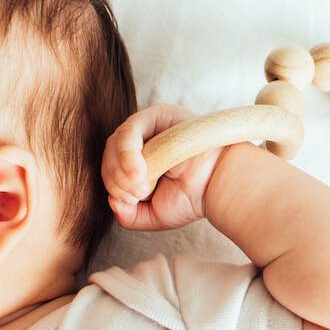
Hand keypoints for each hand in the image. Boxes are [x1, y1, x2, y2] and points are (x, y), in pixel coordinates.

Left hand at [101, 103, 226, 230]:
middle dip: (116, 179)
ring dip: (121, 170)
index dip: (114, 185)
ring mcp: (151, 125)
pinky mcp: (158, 114)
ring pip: (116, 144)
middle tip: (135, 196)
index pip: (112, 167)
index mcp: (143, 161)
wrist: (220, 185)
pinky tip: (140, 172)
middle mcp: (146, 139)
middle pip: (110, 154)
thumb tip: (112, 202)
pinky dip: (127, 155)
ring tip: (142, 187)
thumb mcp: (153, 214)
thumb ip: (128, 215)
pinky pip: (129, 132)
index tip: (130, 201)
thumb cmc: (195, 197)